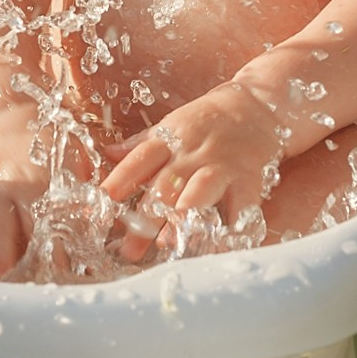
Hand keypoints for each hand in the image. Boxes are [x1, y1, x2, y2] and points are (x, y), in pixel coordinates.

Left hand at [99, 83, 283, 260]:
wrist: (258, 106)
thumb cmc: (207, 120)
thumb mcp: (171, 126)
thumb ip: (140, 144)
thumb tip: (106, 153)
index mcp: (169, 139)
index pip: (138, 161)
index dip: (117, 183)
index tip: (98, 206)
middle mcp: (193, 153)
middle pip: (164, 187)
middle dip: (145, 219)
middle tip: (127, 250)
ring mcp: (222, 167)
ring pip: (199, 193)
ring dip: (182, 219)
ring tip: (167, 245)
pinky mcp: (249, 181)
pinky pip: (240, 208)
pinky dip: (230, 229)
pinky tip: (218, 247)